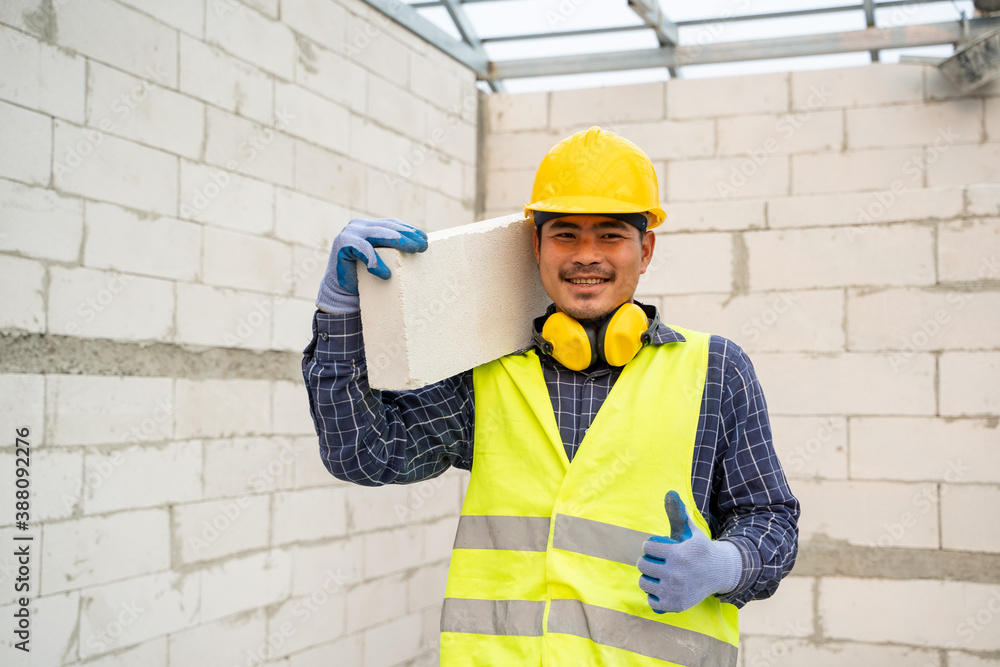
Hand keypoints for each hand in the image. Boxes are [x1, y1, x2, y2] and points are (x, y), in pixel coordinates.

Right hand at [316, 218, 427, 312]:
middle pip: (388, 227)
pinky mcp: (342, 244)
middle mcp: (359, 226)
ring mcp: (350, 233)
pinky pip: (363, 250)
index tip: (425, 238)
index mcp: (369, 226)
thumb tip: (419, 248)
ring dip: (398, 241)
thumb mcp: (381, 259)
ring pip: (378, 234)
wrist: (341, 291)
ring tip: (413, 250)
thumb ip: (392, 250)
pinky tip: (386, 274)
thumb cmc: (365, 276)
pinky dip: (375, 262)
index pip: (392, 224)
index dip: (409, 230)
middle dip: (407, 235)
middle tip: (423, 245)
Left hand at [637, 491, 741, 613]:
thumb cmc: (699, 549)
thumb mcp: (690, 531)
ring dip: (648, 578)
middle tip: (655, 561)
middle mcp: (677, 574)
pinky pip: (651, 601)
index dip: (650, 546)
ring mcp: (675, 591)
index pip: (647, 548)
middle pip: (643, 565)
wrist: (720, 573)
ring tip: (657, 574)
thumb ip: (678, 513)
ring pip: (643, 582)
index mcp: (679, 554)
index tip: (657, 548)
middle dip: (646, 561)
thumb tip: (670, 492)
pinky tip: (663, 589)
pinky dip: (654, 596)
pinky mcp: (675, 605)